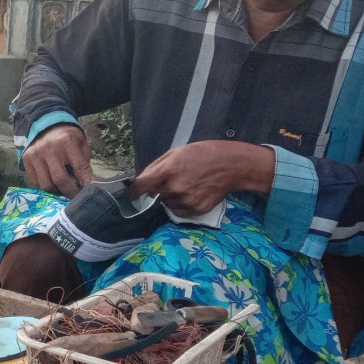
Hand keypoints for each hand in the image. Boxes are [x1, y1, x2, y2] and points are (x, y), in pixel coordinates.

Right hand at [22, 124, 94, 197]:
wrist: (46, 125)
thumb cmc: (67, 138)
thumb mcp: (81, 143)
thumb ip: (84, 162)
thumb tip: (88, 185)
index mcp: (67, 141)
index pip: (80, 167)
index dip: (86, 182)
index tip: (90, 192)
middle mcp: (50, 148)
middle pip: (60, 179)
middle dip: (70, 192)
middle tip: (75, 196)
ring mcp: (36, 154)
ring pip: (46, 184)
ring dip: (56, 190)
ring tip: (62, 187)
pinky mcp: (27, 159)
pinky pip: (36, 182)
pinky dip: (46, 185)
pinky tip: (52, 180)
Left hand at [128, 141, 275, 216]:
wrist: (232, 165)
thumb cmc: (203, 154)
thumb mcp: (177, 152)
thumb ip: (156, 166)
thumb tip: (140, 180)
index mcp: (169, 169)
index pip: (141, 186)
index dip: (133, 191)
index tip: (131, 194)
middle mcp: (176, 187)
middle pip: (154, 195)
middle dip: (157, 189)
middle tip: (172, 179)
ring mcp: (186, 200)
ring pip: (166, 203)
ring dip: (170, 196)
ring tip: (186, 184)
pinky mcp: (196, 210)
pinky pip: (178, 211)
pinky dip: (180, 204)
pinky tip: (192, 192)